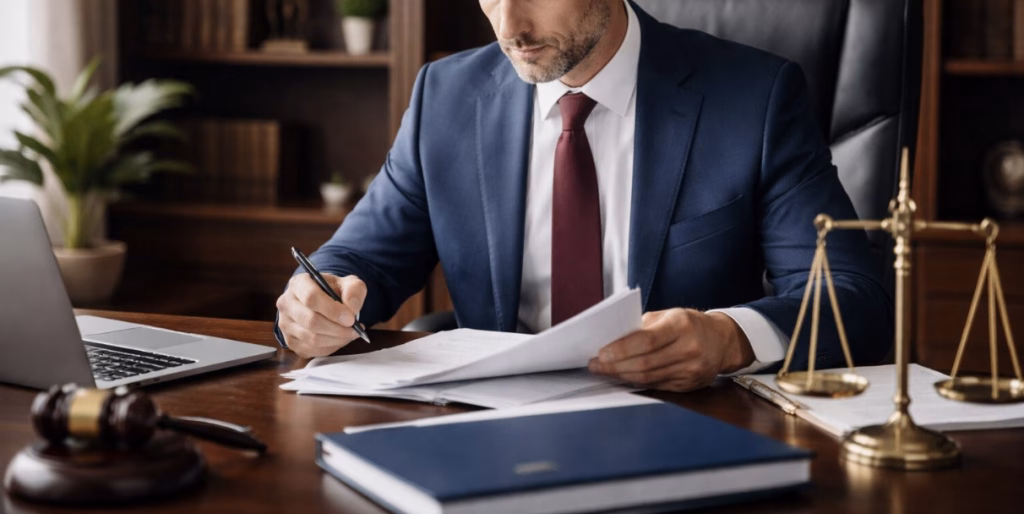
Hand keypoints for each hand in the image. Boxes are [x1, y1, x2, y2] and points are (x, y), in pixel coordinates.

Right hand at [275, 273, 366, 357]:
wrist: (323, 301)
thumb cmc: (334, 291)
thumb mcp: (348, 283)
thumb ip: (354, 291)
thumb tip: (352, 308)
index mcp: (298, 284)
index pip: (311, 298)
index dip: (332, 310)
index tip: (351, 319)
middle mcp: (286, 303)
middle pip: (310, 321)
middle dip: (337, 329)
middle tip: (355, 330)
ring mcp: (285, 324)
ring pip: (311, 338)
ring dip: (336, 339)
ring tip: (350, 334)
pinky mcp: (290, 341)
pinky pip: (311, 350)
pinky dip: (330, 348)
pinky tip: (340, 340)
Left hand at [588, 309, 753, 391]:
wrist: (721, 340)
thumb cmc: (689, 324)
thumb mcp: (669, 315)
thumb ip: (643, 326)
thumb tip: (612, 340)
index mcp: (681, 325)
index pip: (646, 341)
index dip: (621, 349)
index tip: (601, 353)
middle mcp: (689, 349)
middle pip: (645, 363)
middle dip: (615, 366)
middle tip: (596, 365)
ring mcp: (691, 370)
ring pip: (649, 378)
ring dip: (622, 376)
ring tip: (605, 372)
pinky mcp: (689, 385)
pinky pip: (657, 386)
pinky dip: (637, 382)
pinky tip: (623, 377)